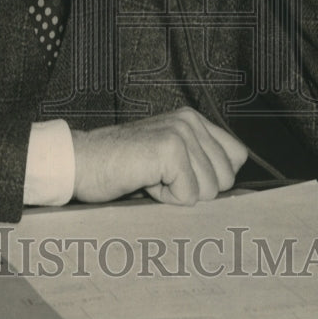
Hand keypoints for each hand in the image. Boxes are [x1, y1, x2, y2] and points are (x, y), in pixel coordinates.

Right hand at [71, 107, 247, 205]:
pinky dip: (165, 198)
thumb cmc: (119, 167)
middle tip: (158, 176)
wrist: (81, 163)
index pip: (237, 157)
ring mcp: (180, 132)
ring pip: (209, 190)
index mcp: (193, 120)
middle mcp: (190, 121)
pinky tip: (145, 181)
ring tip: (149, 177)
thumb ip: (199, 163)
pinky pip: (189, 195)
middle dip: (194, 189)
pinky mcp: (170, 149)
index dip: (210, 179)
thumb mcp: (167, 160)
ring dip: (177, 194)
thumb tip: (232, 189)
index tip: (177, 176)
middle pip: (226, 178)